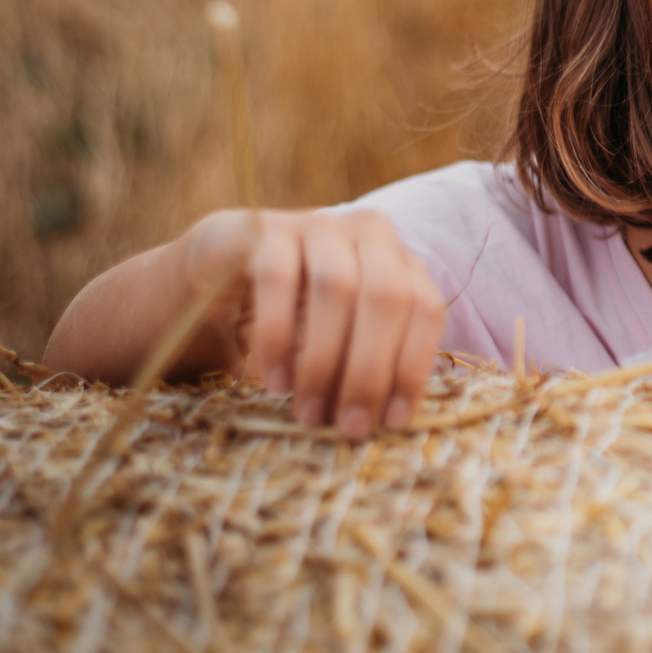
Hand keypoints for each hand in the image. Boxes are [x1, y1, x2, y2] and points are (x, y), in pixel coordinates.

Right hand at [179, 209, 446, 436]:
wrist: (226, 270)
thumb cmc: (299, 314)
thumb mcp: (343, 339)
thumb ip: (367, 366)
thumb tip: (382, 422)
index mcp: (402, 261)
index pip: (425, 308)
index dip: (413, 365)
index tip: (394, 421)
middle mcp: (369, 234)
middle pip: (386, 298)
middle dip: (370, 370)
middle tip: (350, 427)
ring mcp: (318, 226)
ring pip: (335, 288)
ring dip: (324, 361)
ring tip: (309, 414)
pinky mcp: (266, 231)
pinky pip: (276, 281)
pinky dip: (278, 338)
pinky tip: (276, 382)